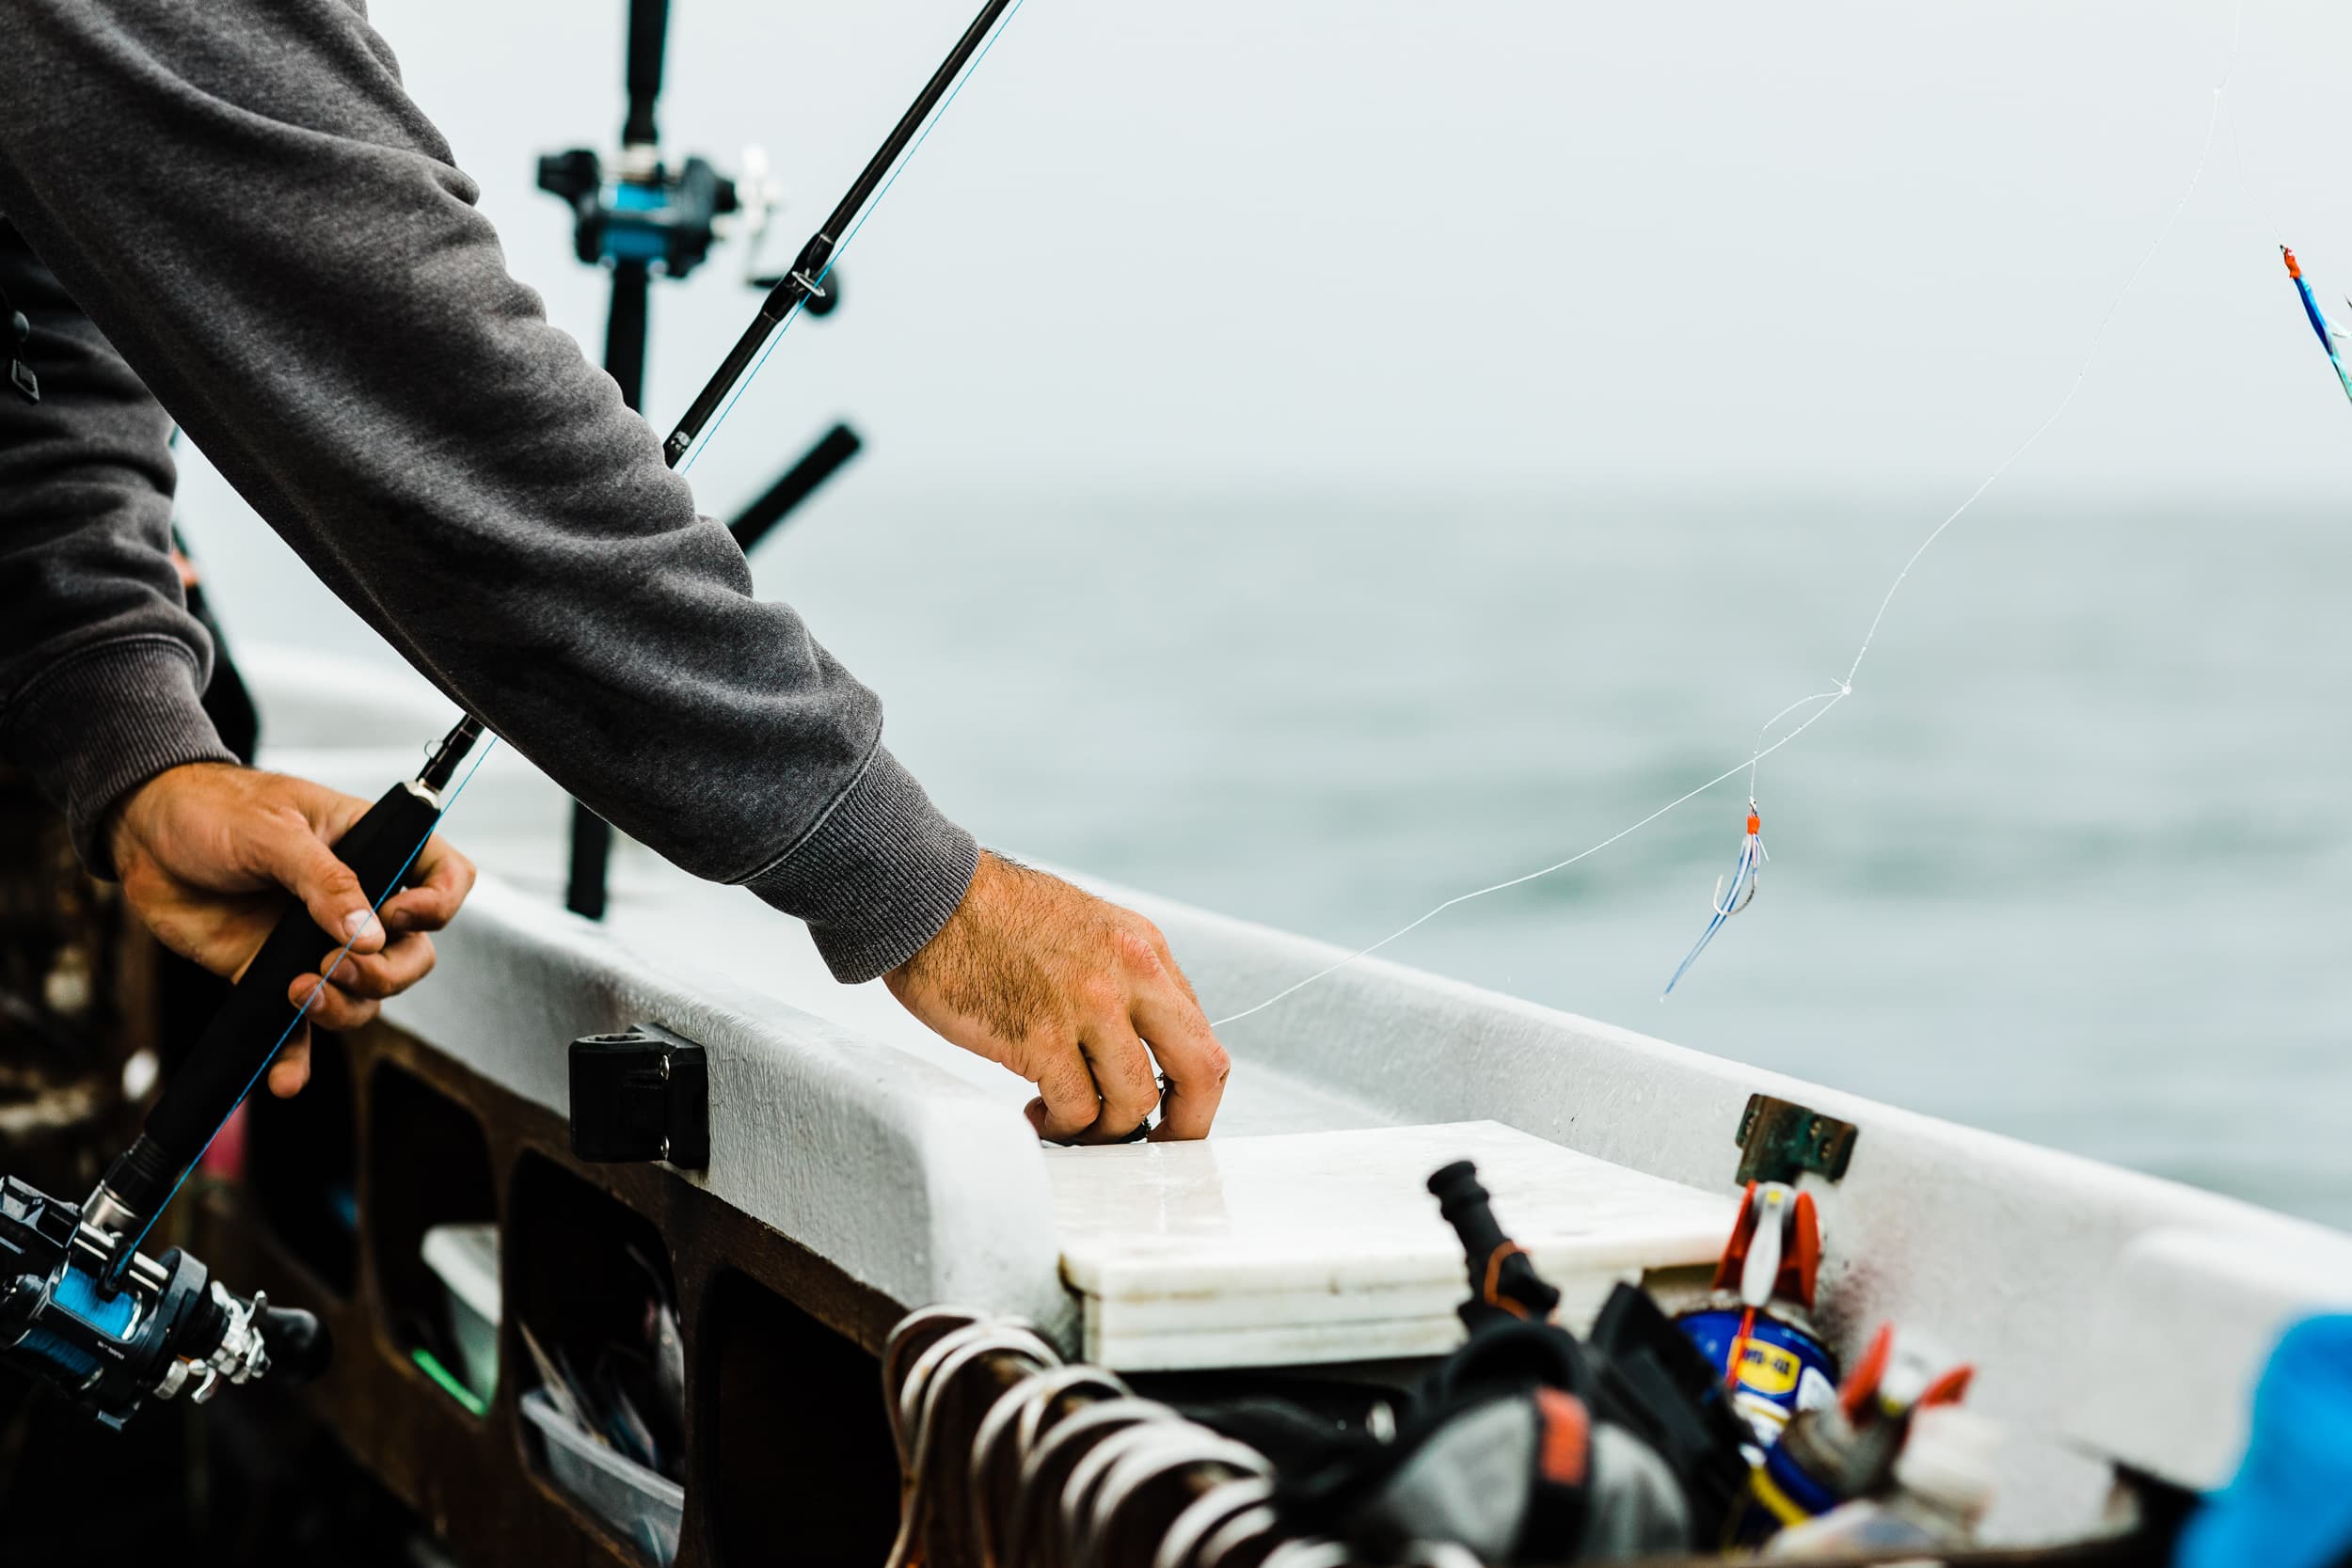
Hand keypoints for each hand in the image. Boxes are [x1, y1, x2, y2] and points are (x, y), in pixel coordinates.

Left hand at [105, 762, 476, 1096]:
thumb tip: (367, 938)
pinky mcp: (276, 975)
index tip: (396, 916)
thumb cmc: (215, 809)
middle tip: (337, 966)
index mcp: (376, 849)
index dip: (437, 906)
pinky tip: (285, 1080)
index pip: (444, 880)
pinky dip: (297, 1058)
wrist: (146, 834)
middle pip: (413, 955)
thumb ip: (325, 881)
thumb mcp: (275, 831)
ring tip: (299, 993)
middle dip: (387, 974)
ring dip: (345, 1009)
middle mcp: (360, 901)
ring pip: (367, 997)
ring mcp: (319, 943)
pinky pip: (299, 1028)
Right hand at [885, 852, 1230, 1141]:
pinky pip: (1077, 1110)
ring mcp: (1088, 1006)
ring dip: (1106, 1131)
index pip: (1201, 1033)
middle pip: (1200, 1070)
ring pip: (1135, 1103)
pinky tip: (1038, 1112)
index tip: (1166, 1111)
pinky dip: (1062, 1126)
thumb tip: (1143, 1048)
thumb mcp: (1088, 928)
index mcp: (1145, 947)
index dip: (1189, 1087)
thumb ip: (1125, 980)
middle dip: (1188, 1124)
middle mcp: (1130, 973)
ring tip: (1070, 1124)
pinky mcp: (1040, 1037)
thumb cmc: (994, 918)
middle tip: (1158, 1147)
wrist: (928, 896)